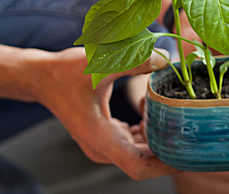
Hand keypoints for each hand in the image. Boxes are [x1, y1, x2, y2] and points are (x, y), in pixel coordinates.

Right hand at [37, 47, 180, 179]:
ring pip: (139, 152)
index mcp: (101, 139)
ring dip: (156, 137)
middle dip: (166, 146)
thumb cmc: (65, 72)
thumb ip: (134, 62)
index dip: (165, 166)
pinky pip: (131, 143)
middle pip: (143, 161)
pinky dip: (145, 131)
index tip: (186, 154)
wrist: (41, 77)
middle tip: (185, 125)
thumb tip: (165, 60)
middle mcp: (101, 148)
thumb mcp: (100, 64)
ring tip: (164, 111)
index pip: (139, 167)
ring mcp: (102, 145)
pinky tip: (147, 108)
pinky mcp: (103, 136)